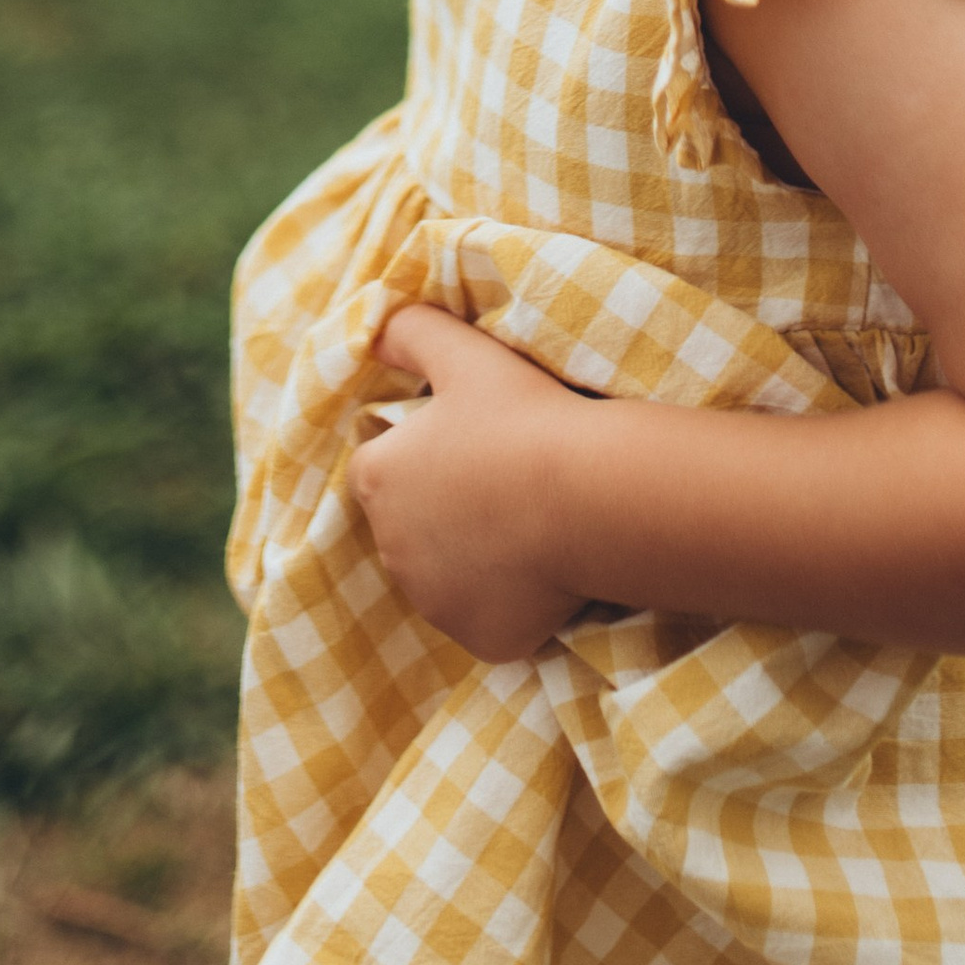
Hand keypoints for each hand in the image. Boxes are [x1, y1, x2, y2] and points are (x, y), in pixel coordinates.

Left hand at [351, 304, 589, 662]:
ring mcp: (436, 602)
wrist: (591, 494)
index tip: (470, 445)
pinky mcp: (482, 639)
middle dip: (444, 511)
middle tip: (506, 484)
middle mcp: (391, 548)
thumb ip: (409, 330)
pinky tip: (545, 570)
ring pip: (447, 577)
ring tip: (530, 524)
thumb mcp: (464, 352)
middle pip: (411, 527)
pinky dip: (509, 603)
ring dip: (473, 558)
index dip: (423, 456)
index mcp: (378, 477)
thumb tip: (373, 326)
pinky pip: (489, 619)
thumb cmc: (525, 417)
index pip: (381, 467)